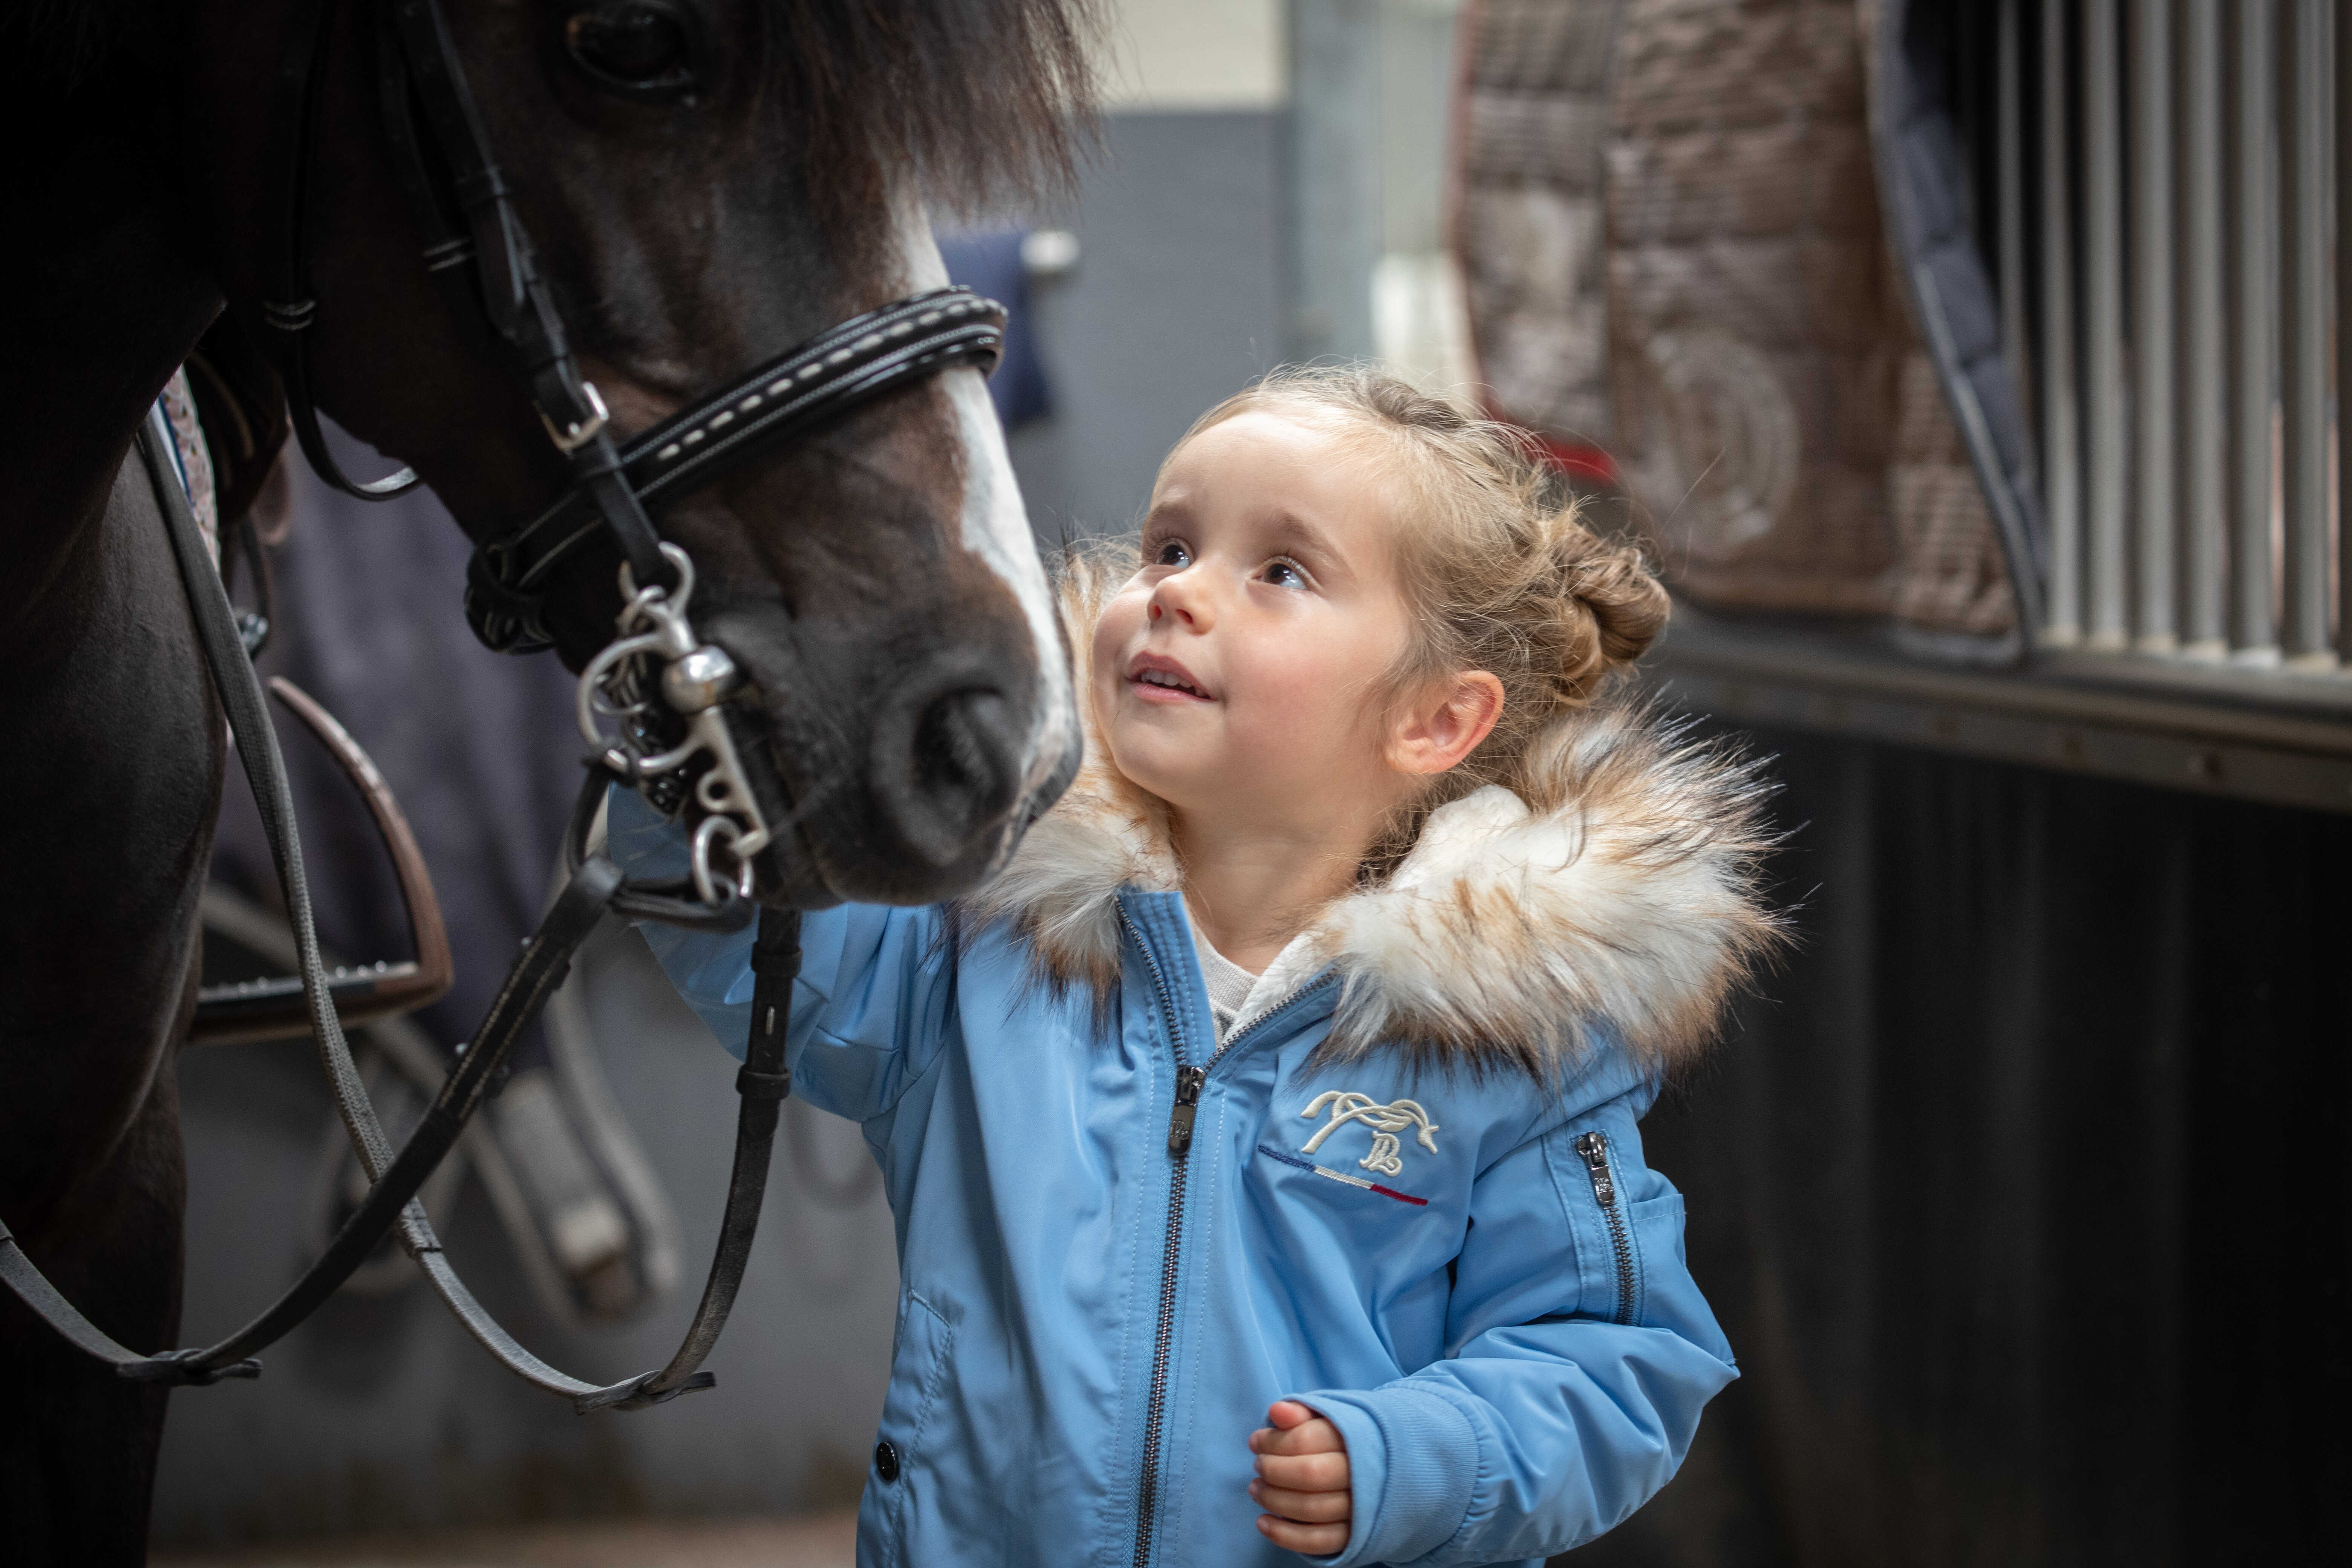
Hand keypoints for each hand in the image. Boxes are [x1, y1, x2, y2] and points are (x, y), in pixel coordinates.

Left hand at [1248, 1399, 1349, 1555]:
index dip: (1274, 1441)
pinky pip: (1319, 1541)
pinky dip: (1286, 1536)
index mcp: (1358, 1437)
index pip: (1309, 1439)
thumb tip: (1276, 1411)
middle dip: (1274, 1470)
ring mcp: (1362, 1509)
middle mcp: (1363, 1474)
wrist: (1387, 1470)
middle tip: (1257, 1465)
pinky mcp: (1355, 1536)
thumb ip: (1302, 1413)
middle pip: (1310, 1474)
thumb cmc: (1344, 1441)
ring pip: (1312, 1509)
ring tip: (1256, 1489)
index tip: (1255, 1442)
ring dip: (1275, 1501)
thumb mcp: (1327, 1420)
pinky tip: (1263, 1523)